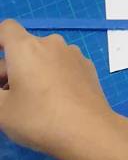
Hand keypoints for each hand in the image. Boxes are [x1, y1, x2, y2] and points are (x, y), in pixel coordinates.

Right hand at [0, 21, 127, 159]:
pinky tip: (53, 101)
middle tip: (5, 97)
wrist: (87, 130)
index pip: (6, 28)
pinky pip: (61, 66)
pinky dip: (51, 76)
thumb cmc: (38, 118)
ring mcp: (72, 54)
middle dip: (9, 68)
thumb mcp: (1, 110)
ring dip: (31, 72)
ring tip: (28, 101)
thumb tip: (3, 84)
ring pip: (43, 57)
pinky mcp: (87, 66)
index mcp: (26, 47)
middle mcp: (51, 43)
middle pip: (23, 48)